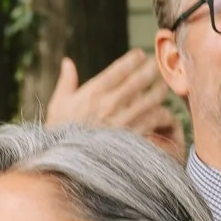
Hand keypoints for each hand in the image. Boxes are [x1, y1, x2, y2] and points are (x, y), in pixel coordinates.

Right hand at [45, 50, 186, 161]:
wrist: (65, 165)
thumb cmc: (60, 134)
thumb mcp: (58, 105)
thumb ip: (66, 82)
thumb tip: (67, 62)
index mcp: (93, 92)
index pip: (120, 68)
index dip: (134, 58)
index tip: (140, 55)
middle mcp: (110, 103)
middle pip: (140, 79)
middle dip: (151, 69)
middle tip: (156, 65)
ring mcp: (123, 120)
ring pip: (153, 98)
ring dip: (160, 90)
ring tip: (162, 86)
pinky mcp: (132, 136)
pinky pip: (154, 119)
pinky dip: (161, 114)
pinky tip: (161, 111)